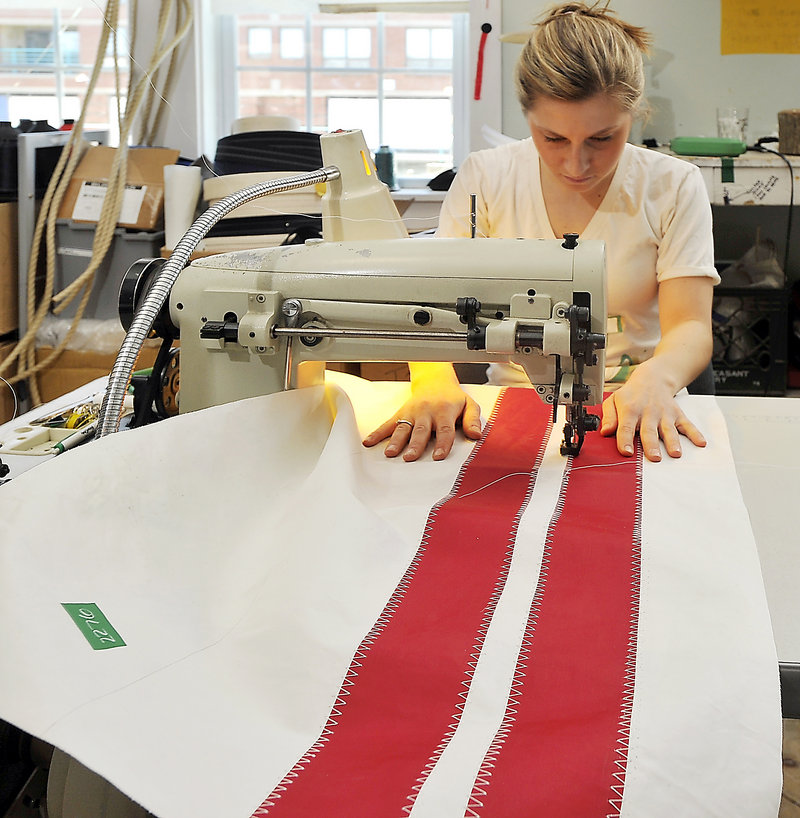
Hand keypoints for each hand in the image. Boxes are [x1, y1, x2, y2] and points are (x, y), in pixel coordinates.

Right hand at [362, 367, 482, 460]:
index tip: (438, 456)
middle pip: (421, 430)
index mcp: (445, 411)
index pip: (444, 429)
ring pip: (403, 428)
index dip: (442, 443)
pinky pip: (388, 424)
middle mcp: (427, 412)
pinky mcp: (401, 413)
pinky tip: (369, 442)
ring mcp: (412, 412)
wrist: (435, 380)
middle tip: (410, 457)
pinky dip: (378, 433)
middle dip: (415, 445)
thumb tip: (476, 435)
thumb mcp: (469, 404)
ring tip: (390, 453)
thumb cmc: (453, 397)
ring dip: (396, 441)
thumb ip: (472, 420)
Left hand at [600, 372, 705, 461]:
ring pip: (669, 429)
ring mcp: (664, 414)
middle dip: (652, 445)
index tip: (626, 452)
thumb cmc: (631, 395)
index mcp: (630, 410)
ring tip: (675, 453)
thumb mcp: (613, 401)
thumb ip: (609, 417)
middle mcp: (648, 413)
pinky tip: (700, 442)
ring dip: (673, 442)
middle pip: (649, 431)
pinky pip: (687, 425)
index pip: (626, 427)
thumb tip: (605, 432)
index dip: (625, 440)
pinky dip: (695, 433)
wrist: (653, 379)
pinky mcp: (677, 415)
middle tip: (654, 457)